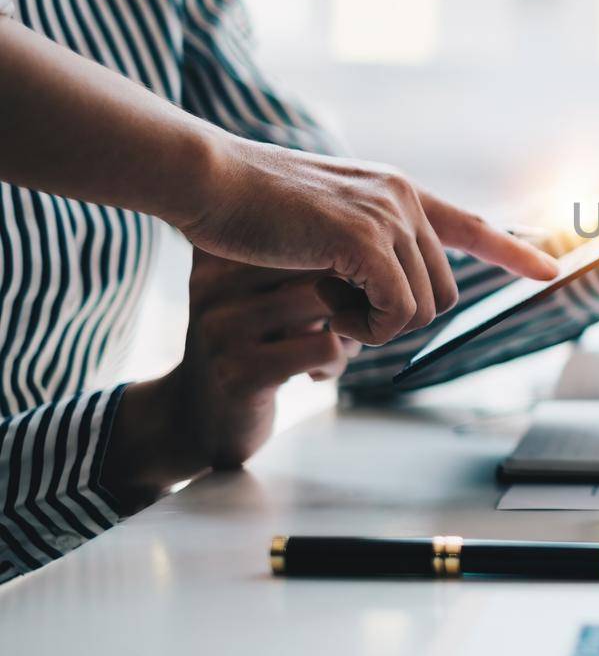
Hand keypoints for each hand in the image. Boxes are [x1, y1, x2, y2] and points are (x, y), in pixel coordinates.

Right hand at [102, 253, 359, 505]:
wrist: (192, 424)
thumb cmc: (240, 349)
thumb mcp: (243, 298)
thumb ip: (275, 261)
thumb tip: (349, 231)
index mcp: (214, 261)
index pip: (296, 236)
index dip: (332, 263)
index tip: (334, 292)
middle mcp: (212, 288)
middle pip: (315, 265)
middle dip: (346, 294)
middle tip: (346, 322)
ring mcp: (224, 330)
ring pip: (325, 301)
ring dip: (346, 329)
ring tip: (334, 347)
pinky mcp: (242, 372)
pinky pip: (325, 345)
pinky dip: (336, 360)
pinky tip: (317, 374)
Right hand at [176, 137, 558, 344]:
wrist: (208, 180)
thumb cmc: (248, 208)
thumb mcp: (318, 223)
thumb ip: (360, 245)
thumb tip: (392, 286)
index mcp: (397, 191)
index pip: (470, 224)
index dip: (512, 250)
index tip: (550, 269)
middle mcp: (402, 198)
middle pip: (443, 291)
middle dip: (397, 319)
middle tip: (340, 312)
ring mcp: (387, 216)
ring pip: (422, 308)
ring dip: (375, 328)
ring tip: (325, 306)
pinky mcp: (363, 240)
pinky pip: (395, 311)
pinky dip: (364, 329)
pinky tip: (326, 312)